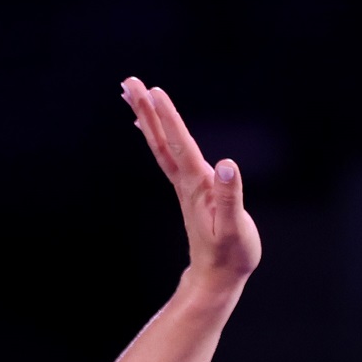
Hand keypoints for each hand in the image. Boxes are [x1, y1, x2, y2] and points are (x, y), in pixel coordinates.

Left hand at [122, 78, 261, 290]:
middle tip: (127, 82)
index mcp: (197, 187)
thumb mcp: (234, 228)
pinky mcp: (189, 190)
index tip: (154, 92)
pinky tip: (147, 124)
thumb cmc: (230, 256)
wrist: (216, 279)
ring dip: (146, 118)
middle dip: (145, 110)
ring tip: (131, 93)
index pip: (179, 146)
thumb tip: (227, 164)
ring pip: (160, 145)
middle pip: (160, 141)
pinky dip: (157, 134)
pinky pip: (167, 155)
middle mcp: (185, 182)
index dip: (168, 118)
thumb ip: (229, 197)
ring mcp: (185, 185)